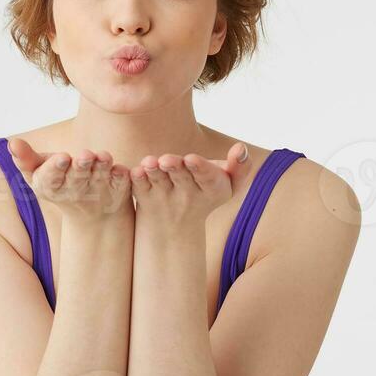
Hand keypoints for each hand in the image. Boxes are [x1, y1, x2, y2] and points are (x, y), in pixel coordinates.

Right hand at [7, 137, 133, 219]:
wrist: (92, 210)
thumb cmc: (58, 180)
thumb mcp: (39, 172)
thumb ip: (25, 159)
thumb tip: (12, 143)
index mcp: (52, 185)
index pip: (51, 177)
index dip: (56, 168)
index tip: (62, 157)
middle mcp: (76, 189)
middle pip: (77, 177)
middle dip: (81, 167)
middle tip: (85, 155)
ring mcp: (98, 189)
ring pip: (100, 176)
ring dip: (102, 167)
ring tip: (103, 157)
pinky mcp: (119, 188)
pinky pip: (122, 181)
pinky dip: (122, 176)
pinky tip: (123, 169)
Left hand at [130, 143, 250, 227]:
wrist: (176, 226)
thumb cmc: (206, 191)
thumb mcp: (229, 184)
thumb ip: (240, 167)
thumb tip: (241, 148)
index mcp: (212, 190)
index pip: (208, 180)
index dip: (201, 169)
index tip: (192, 158)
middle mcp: (187, 195)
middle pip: (182, 179)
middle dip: (176, 168)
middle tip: (167, 159)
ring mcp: (164, 197)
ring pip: (159, 182)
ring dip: (154, 172)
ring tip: (150, 162)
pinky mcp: (144, 197)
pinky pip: (139, 188)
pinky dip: (137, 180)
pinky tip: (134, 171)